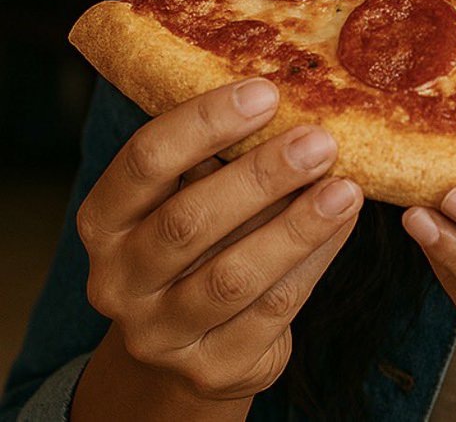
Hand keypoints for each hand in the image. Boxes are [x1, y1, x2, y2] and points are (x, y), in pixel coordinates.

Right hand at [76, 78, 362, 402]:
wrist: (194, 344)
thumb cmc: (204, 240)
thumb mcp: (192, 194)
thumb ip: (224, 154)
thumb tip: (300, 91)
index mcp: (105, 220)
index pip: (144, 161)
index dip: (204, 122)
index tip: (266, 91)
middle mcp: (119, 280)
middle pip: (187, 222)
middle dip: (260, 176)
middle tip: (320, 142)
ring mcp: (160, 333)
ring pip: (232, 276)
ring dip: (297, 227)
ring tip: (346, 189)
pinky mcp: (212, 368)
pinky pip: (271, 311)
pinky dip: (314, 262)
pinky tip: (344, 224)